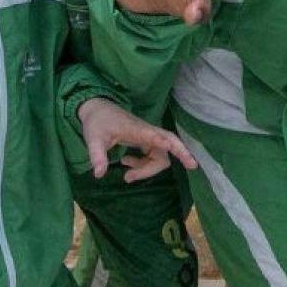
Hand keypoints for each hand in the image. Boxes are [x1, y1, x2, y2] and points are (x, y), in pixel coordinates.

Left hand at [78, 97, 197, 182]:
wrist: (97, 109)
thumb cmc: (97, 123)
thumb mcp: (93, 139)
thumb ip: (97, 156)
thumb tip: (99, 175)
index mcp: (138, 130)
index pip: (156, 136)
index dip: (167, 144)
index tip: (178, 152)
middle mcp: (147, 133)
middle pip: (171, 143)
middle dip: (182, 153)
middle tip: (193, 166)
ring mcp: (148, 137)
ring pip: (161, 155)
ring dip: (148, 169)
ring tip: (128, 176)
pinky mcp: (145, 141)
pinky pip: (153, 156)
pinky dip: (143, 166)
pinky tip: (126, 165)